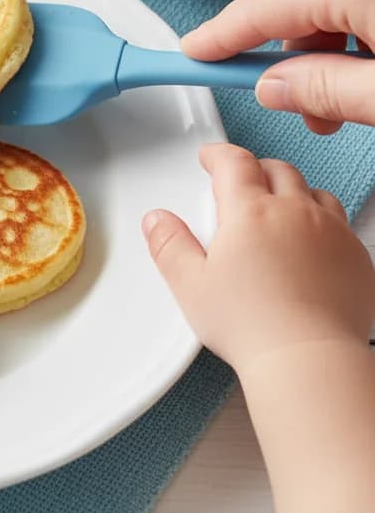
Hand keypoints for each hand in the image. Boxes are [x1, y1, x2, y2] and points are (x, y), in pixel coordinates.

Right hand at [142, 143, 374, 373]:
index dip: (218, 154)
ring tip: (278, 208)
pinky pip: (341, 222)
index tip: (210, 156)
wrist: (308, 359)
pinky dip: (322, 220)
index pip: (234, 162)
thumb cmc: (253, 325)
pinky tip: (309, 240)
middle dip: (255, 169)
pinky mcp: (356, 256)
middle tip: (241, 181)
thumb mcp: (190, 284)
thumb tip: (158, 221)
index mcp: (250, 211)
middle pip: (276, 170)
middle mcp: (294, 212)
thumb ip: (170, 245)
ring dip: (292, 191)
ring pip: (313, 191)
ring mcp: (330, 232)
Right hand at [182, 0, 374, 132]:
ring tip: (349, 96)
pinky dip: (361, 20)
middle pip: (298, 1)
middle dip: (291, 56)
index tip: (194, 53)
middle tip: (297, 105)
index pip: (260, 9)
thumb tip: (279, 86)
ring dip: (331, 42)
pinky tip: (373, 60)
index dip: (219, 38)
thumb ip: (328, 90)